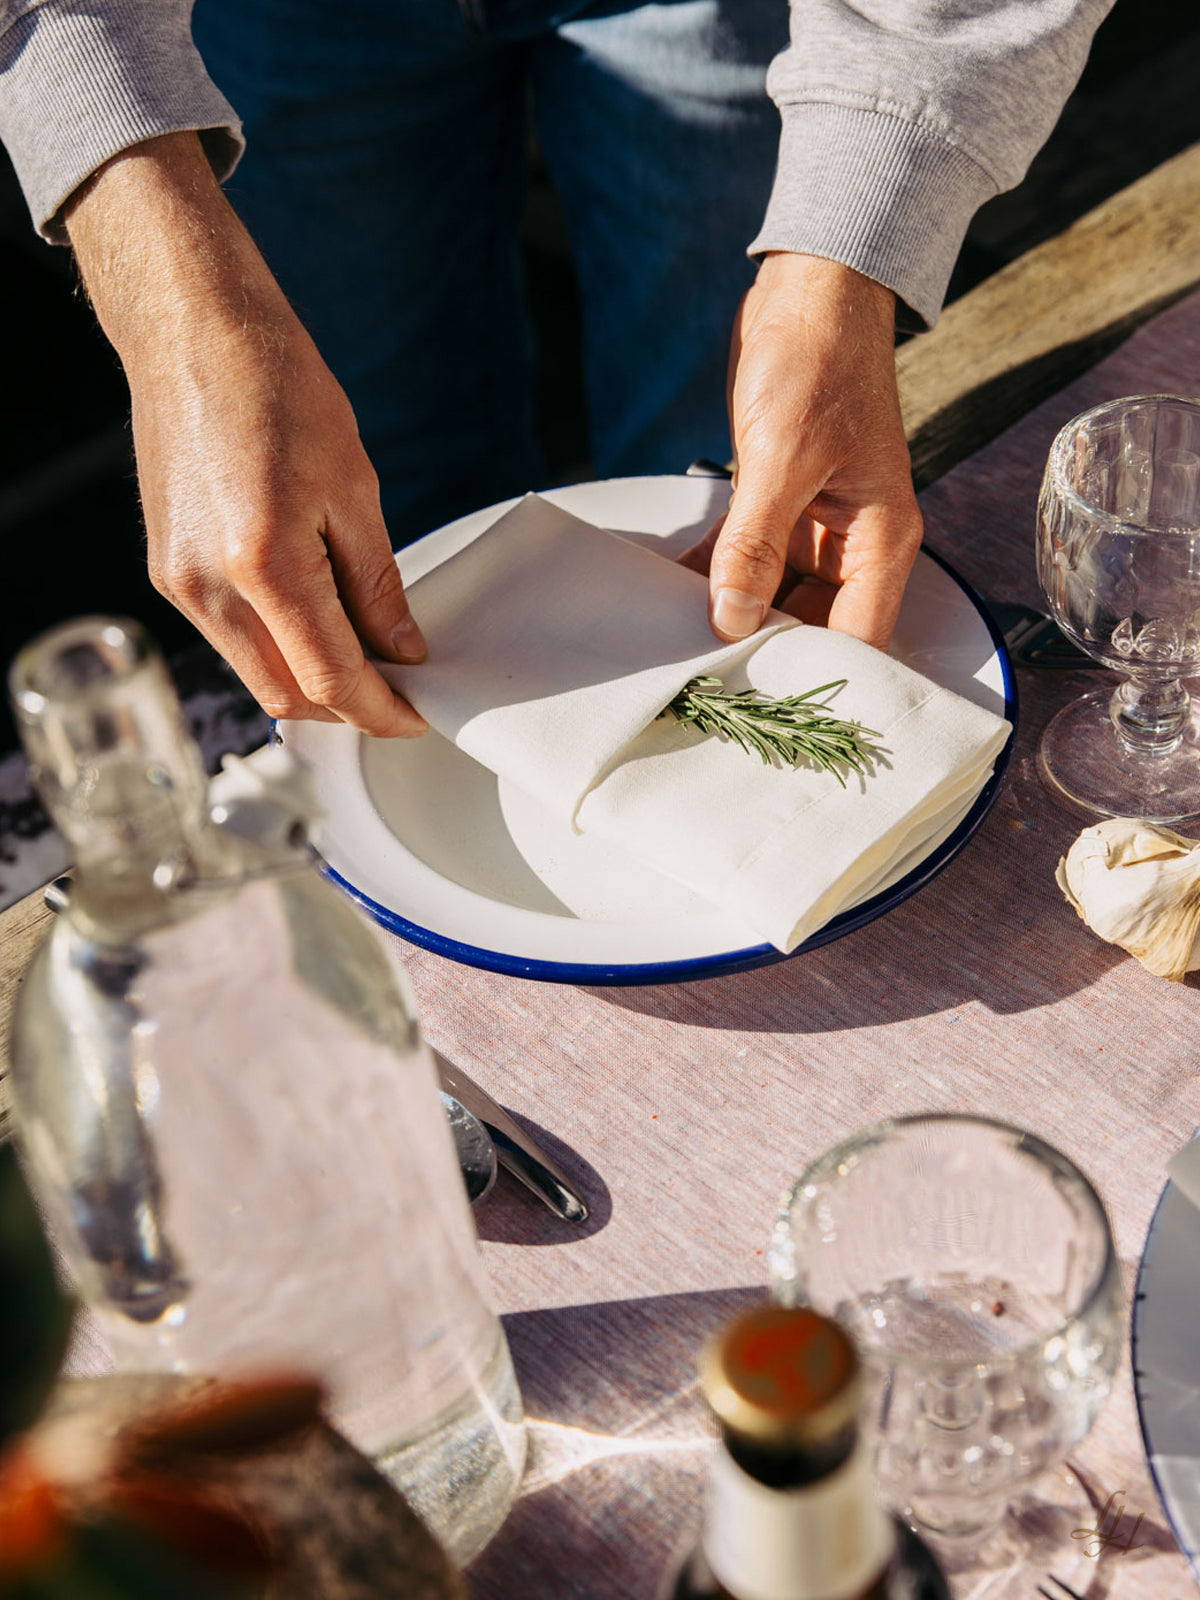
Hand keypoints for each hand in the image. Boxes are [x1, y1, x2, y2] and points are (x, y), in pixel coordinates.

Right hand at [65, 134, 426, 737]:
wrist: (196, 332)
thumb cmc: (278, 389)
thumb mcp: (354, 488)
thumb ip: (377, 585)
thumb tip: (403, 650)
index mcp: (264, 564)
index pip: (330, 678)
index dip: (380, 711)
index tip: (416, 717)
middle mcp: (209, 586)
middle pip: (287, 695)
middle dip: (347, 709)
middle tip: (399, 692)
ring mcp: (179, 582)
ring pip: (256, 674)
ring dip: (312, 683)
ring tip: (366, 655)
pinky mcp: (167, 570)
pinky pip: (231, 639)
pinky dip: (279, 648)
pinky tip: (317, 621)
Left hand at [680, 252, 921, 651]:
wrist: (807, 293)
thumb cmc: (820, 361)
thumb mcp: (783, 457)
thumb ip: (756, 542)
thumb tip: (730, 616)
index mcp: (880, 540)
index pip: (858, 639)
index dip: (816, 679)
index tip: (763, 705)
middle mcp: (849, 545)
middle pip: (810, 628)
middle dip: (761, 654)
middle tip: (702, 687)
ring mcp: (810, 529)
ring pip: (768, 599)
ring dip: (726, 619)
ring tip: (675, 654)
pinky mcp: (773, 508)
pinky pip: (740, 560)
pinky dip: (707, 579)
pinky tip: (664, 600)